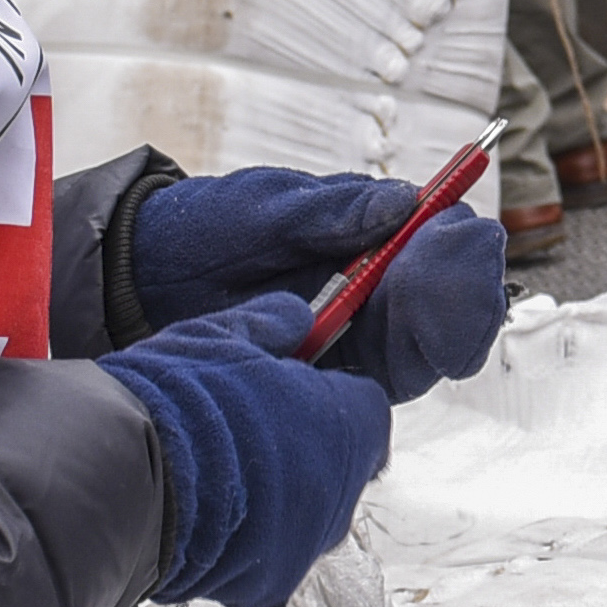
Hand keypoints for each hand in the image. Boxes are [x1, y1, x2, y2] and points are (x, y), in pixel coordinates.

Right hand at [90, 295, 394, 606]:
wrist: (124, 482)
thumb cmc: (177, 399)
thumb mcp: (222, 337)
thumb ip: (271, 324)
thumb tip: (297, 318)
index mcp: (348, 428)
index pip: (365, 410)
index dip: (325, 399)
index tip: (286, 392)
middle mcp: (342, 494)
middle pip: (337, 470)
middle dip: (301, 454)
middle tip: (241, 436)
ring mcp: (307, 547)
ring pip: (303, 520)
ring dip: (271, 504)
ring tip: (209, 481)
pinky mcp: (267, 588)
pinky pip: (265, 562)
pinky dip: (241, 548)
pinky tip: (197, 522)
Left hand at [128, 167, 505, 396]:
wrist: (141, 277)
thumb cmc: (208, 229)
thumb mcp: (267, 206)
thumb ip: (334, 207)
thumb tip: (406, 203)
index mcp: (385, 240)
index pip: (454, 247)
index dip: (465, 248)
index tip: (450, 233)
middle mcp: (387, 299)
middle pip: (458, 315)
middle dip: (457, 300)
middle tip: (418, 278)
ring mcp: (361, 348)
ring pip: (424, 360)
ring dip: (413, 343)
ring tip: (365, 316)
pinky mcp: (327, 391)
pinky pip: (365, 403)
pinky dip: (365, 393)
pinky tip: (334, 374)